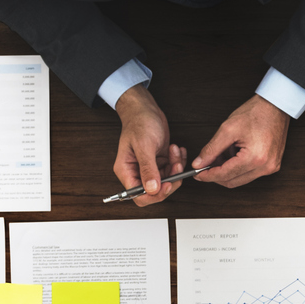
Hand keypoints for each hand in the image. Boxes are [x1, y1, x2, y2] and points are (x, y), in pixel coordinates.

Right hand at [112, 86, 187, 207]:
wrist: (145, 108)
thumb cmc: (139, 122)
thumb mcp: (144, 145)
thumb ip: (148, 169)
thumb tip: (152, 189)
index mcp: (126, 170)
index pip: (138, 195)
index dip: (154, 195)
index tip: (167, 185)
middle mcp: (136, 171)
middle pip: (155, 191)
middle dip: (170, 180)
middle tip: (176, 166)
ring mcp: (149, 168)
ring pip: (167, 181)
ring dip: (176, 168)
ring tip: (175, 152)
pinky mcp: (159, 162)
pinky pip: (172, 170)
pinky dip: (178, 162)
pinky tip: (178, 150)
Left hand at [194, 95, 290, 188]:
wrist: (276, 106)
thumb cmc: (256, 113)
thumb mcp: (228, 129)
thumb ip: (211, 149)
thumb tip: (199, 163)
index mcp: (255, 158)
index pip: (225, 175)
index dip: (208, 175)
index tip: (197, 173)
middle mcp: (265, 167)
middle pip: (233, 182)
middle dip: (216, 175)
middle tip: (204, 165)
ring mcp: (270, 167)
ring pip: (240, 179)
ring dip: (227, 171)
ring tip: (221, 154)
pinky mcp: (272, 165)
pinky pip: (250, 173)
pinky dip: (237, 167)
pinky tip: (233, 154)